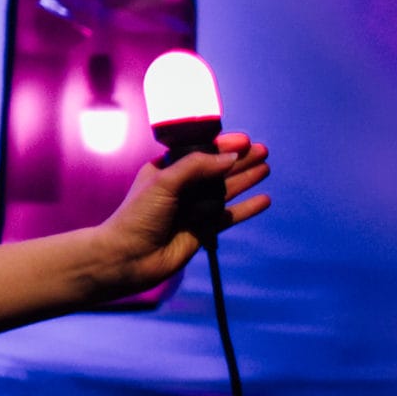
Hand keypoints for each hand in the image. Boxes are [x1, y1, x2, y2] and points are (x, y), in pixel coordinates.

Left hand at [93, 130, 271, 296]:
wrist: (130, 256)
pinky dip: (246, 208)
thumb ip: (196, 167)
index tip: (244, 139)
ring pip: (226, 190)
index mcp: (165, 170)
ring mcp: (193, 209)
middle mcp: (181, 187)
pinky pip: (229, 215)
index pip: (198, 152)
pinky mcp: (204, 230)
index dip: (221, 145)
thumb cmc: (139, 215)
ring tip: (266, 168)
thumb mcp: (164, 182)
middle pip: (216, 170)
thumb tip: (230, 158)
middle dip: (239, 160)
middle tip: (262, 150)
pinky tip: (264, 200)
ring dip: (245, 179)